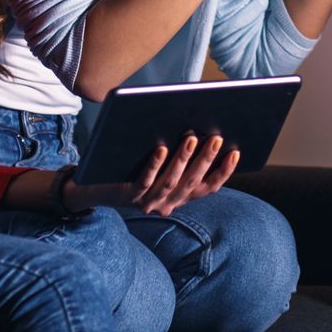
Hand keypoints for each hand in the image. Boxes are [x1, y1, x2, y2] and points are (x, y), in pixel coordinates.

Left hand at [65, 134, 239, 216]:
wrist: (95, 188)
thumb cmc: (133, 169)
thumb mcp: (161, 166)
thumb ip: (181, 156)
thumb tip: (200, 127)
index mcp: (179, 197)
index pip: (207, 187)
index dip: (223, 172)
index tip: (236, 152)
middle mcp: (167, 203)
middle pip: (191, 183)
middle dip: (206, 159)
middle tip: (216, 138)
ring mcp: (148, 202)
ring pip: (170, 182)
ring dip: (183, 160)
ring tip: (191, 137)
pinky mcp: (128, 196)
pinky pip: (144, 181)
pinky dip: (155, 165)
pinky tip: (160, 148)